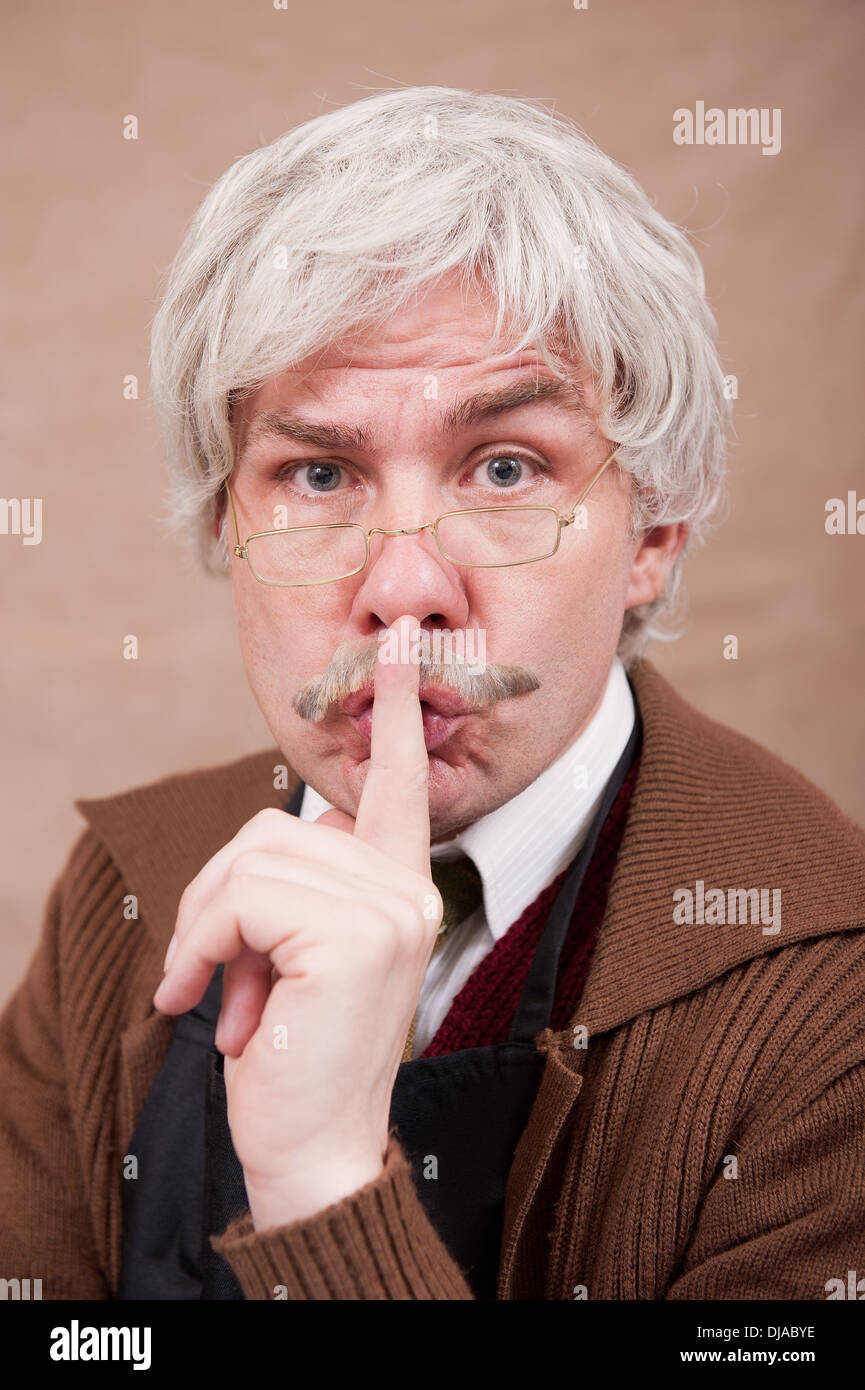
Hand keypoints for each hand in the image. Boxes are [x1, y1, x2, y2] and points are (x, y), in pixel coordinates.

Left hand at [152, 614, 442, 1227]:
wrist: (313, 1148)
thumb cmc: (296, 1050)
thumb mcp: (297, 953)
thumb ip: (300, 886)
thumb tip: (270, 846)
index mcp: (397, 884)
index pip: (399, 780)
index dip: (395, 707)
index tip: (403, 639)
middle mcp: (404, 886)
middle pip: (275, 825)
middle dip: (214, 894)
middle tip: (203, 971)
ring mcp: (387, 907)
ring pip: (252, 858)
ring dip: (205, 928)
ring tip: (211, 995)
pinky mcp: (354, 935)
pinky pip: (243, 898)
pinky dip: (205, 946)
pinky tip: (211, 1006)